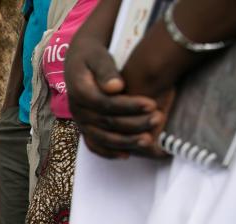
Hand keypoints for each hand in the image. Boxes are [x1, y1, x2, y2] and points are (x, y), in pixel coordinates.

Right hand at [65, 35, 161, 158]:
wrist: (79, 63)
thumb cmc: (93, 57)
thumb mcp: (98, 56)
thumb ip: (106, 70)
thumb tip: (115, 87)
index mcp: (79, 91)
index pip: (105, 104)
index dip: (129, 106)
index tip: (152, 104)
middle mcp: (77, 110)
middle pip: (106, 123)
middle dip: (134, 123)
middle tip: (158, 119)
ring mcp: (80, 122)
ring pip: (101, 138)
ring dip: (126, 142)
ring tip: (149, 140)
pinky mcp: (84, 128)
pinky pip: (93, 145)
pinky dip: (109, 153)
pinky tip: (127, 155)